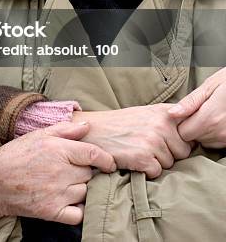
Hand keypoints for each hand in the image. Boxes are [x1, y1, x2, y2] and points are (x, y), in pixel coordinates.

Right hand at [0, 121, 115, 224]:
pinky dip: (79, 209)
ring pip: (85, 192)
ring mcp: (57, 194)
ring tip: (69, 184)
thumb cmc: (18, 154)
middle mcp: (60, 172)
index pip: (93, 154)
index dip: (105, 159)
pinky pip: (78, 214)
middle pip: (90, 174)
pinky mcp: (52, 212)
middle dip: (87, 172)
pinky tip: (71, 202)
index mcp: (58, 150)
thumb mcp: (40, 134)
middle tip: (76, 170)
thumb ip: (65, 129)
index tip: (108, 163)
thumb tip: (87, 125)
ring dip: (82, 189)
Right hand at [72, 104, 191, 178]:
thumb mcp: (147, 113)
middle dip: (169, 154)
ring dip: (156, 162)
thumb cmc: (121, 124)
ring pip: (169, 164)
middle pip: (182, 152)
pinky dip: (146, 171)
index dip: (179, 141)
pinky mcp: (143, 158)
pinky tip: (134, 160)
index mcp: (164, 112)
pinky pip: (157, 173)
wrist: (94, 130)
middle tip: (148, 147)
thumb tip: (189, 135)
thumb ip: (168, 120)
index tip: (166, 142)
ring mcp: (152, 141)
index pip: (189, 134)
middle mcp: (161, 125)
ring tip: (138, 151)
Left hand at [168, 68, 225, 147]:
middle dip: (192, 125)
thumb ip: (190, 102)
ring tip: (210, 112)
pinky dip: (213, 133)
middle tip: (199, 109)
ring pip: (204, 141)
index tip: (185, 112)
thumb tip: (172, 113)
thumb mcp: (210, 85)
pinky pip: (216, 142)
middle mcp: (219, 132)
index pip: (182, 133)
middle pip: (193, 137)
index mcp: (209, 118)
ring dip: (203, 130)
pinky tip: (218, 119)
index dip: (181, 122)